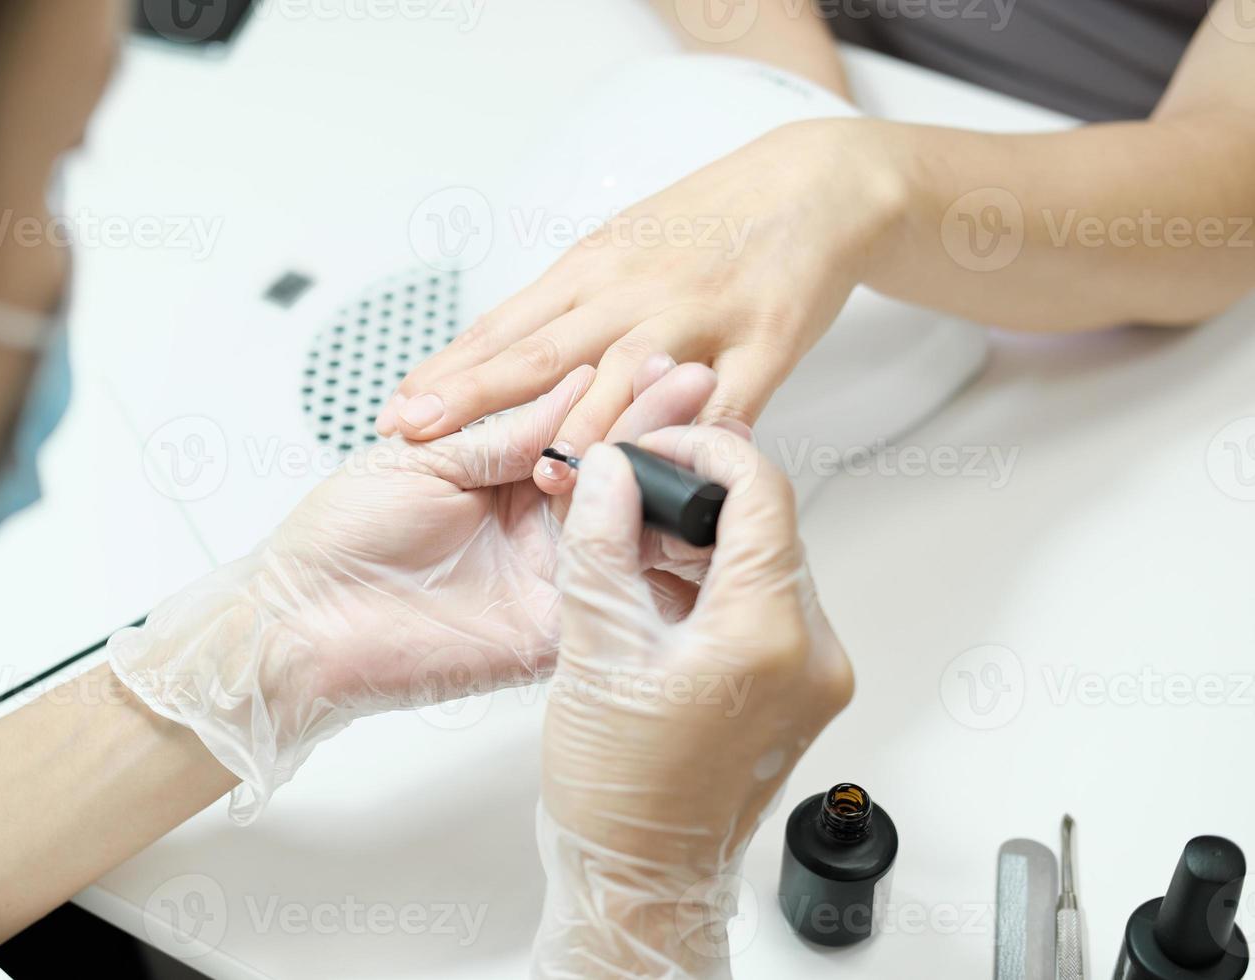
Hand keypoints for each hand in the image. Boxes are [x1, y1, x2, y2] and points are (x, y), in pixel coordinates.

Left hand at [109, 359, 718, 822]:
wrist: (302, 621)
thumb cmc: (341, 535)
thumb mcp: (423, 459)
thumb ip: (502, 432)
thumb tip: (573, 382)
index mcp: (504, 474)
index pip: (579, 428)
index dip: (617, 396)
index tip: (660, 361)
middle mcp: (537, 525)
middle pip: (616, 474)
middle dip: (656, 427)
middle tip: (692, 384)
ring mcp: (551, 578)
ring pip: (627, 529)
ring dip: (662, 482)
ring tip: (696, 432)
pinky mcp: (554, 633)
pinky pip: (613, 598)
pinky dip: (644, 559)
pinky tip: (670, 516)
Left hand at [377, 119, 905, 494]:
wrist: (813, 183)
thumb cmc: (707, 223)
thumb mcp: (619, 248)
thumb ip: (563, 307)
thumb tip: (491, 357)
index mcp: (590, 270)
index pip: (503, 328)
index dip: (447, 374)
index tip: (395, 413)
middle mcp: (632, 291)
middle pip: (543, 352)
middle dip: (474, 397)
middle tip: (418, 435)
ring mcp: (698, 315)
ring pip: (629, 375)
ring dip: (583, 428)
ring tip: (537, 475)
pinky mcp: (764, 340)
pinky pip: (726, 398)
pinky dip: (694, 434)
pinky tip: (666, 468)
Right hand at [532, 426, 854, 976]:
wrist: (643, 879)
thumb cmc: (623, 793)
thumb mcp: (595, 650)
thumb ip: (600, 545)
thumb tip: (608, 470)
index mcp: (770, 635)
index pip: (763, 492)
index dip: (706, 450)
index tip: (656, 445)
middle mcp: (811, 652)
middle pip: (767, 526)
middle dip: (695, 498)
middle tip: (628, 495)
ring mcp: (811, 675)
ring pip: (762, 564)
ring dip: (700, 541)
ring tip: (630, 549)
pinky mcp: (796, 691)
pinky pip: (761, 607)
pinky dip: (712, 584)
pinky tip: (655, 595)